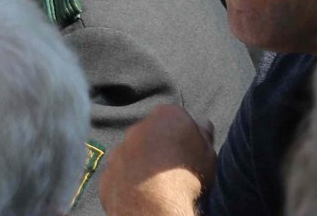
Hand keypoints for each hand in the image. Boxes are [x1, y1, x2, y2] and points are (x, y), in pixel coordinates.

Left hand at [99, 104, 214, 214]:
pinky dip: (130, 178)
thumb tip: (202, 122)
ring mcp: (119, 147)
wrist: (153, 201)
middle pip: (152, 132)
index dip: (184, 134)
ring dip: (144, 161)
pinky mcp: (107, 169)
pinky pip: (122, 171)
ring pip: (134, 151)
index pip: (176, 117)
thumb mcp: (208, 154)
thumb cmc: (187, 174)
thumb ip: (204, 134)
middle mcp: (137, 126)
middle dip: (160, 145)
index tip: (189, 150)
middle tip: (173, 166)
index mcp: (165, 115)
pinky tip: (144, 191)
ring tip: (159, 182)